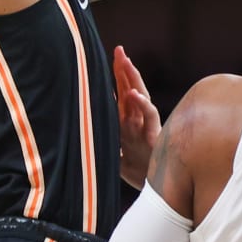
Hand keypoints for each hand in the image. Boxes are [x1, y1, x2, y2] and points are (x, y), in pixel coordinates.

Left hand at [113, 45, 160, 188]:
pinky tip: (134, 94)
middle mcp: (136, 121)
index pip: (120, 96)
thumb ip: (107, 148)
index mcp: (126, 124)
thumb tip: (82, 143)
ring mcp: (145, 126)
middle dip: (123, 70)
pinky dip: (142, 104)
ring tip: (126, 62)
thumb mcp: (116, 160)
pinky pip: (149, 116)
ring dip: (132, 79)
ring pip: (139, 97)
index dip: (115, 79)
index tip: (109, 61)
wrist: (158, 191)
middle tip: (118, 50)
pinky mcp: (154, 135)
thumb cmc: (140, 174)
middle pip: (129, 90)